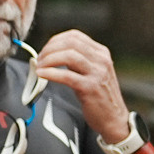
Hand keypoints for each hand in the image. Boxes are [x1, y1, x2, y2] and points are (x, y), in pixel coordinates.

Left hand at [32, 29, 130, 143]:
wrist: (114, 118)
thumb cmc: (100, 96)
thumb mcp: (93, 72)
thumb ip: (78, 61)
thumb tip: (53, 54)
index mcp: (101, 53)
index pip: (75, 36)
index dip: (55, 40)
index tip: (45, 50)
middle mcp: (101, 60)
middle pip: (71, 43)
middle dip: (49, 49)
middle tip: (39, 59)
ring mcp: (97, 73)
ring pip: (69, 56)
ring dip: (49, 59)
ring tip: (39, 67)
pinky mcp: (90, 87)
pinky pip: (67, 76)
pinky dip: (51, 73)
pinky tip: (42, 75)